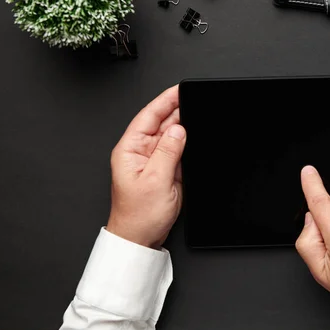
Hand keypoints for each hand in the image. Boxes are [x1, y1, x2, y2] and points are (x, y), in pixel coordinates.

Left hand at [107, 85, 185, 248]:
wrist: (141, 239)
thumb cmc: (138, 216)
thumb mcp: (156, 181)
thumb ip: (168, 152)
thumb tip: (179, 129)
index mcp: (130, 149)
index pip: (148, 116)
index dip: (164, 101)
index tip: (179, 90)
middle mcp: (141, 152)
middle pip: (162, 123)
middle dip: (178, 112)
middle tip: (196, 101)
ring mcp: (154, 161)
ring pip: (173, 136)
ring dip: (184, 129)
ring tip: (199, 120)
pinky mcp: (166, 170)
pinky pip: (178, 151)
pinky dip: (188, 145)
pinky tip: (195, 140)